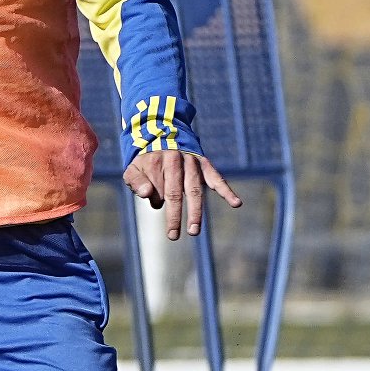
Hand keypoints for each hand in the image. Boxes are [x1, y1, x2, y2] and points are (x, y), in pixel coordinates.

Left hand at [123, 149, 241, 239]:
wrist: (163, 134)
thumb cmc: (147, 160)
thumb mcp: (133, 168)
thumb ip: (136, 181)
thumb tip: (146, 195)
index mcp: (156, 162)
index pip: (158, 189)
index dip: (157, 200)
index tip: (156, 205)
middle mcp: (175, 161)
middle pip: (175, 193)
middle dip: (175, 216)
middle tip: (174, 235)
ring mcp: (192, 163)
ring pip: (194, 190)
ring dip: (195, 212)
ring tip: (193, 230)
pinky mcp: (204, 164)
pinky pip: (217, 178)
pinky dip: (226, 191)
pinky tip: (236, 203)